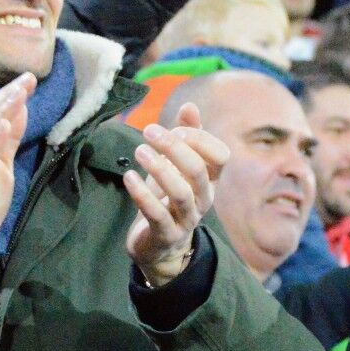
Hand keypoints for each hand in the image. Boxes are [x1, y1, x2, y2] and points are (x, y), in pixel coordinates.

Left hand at [123, 103, 227, 287]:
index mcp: (210, 180)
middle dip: (173, 147)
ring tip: (139, 150)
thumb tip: (190, 105)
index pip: (220, 155)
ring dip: (159, 168)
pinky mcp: (166, 234)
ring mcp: (186, 219)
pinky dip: (142, 194)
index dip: (199, 138)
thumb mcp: (175, 166)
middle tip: (149, 131)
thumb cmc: (167, 197)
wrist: (158, 245)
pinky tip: (129, 176)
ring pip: (181, 193)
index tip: (173, 127)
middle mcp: (204, 199)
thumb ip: (185, 136)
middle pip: (197, 171)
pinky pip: (157, 214)